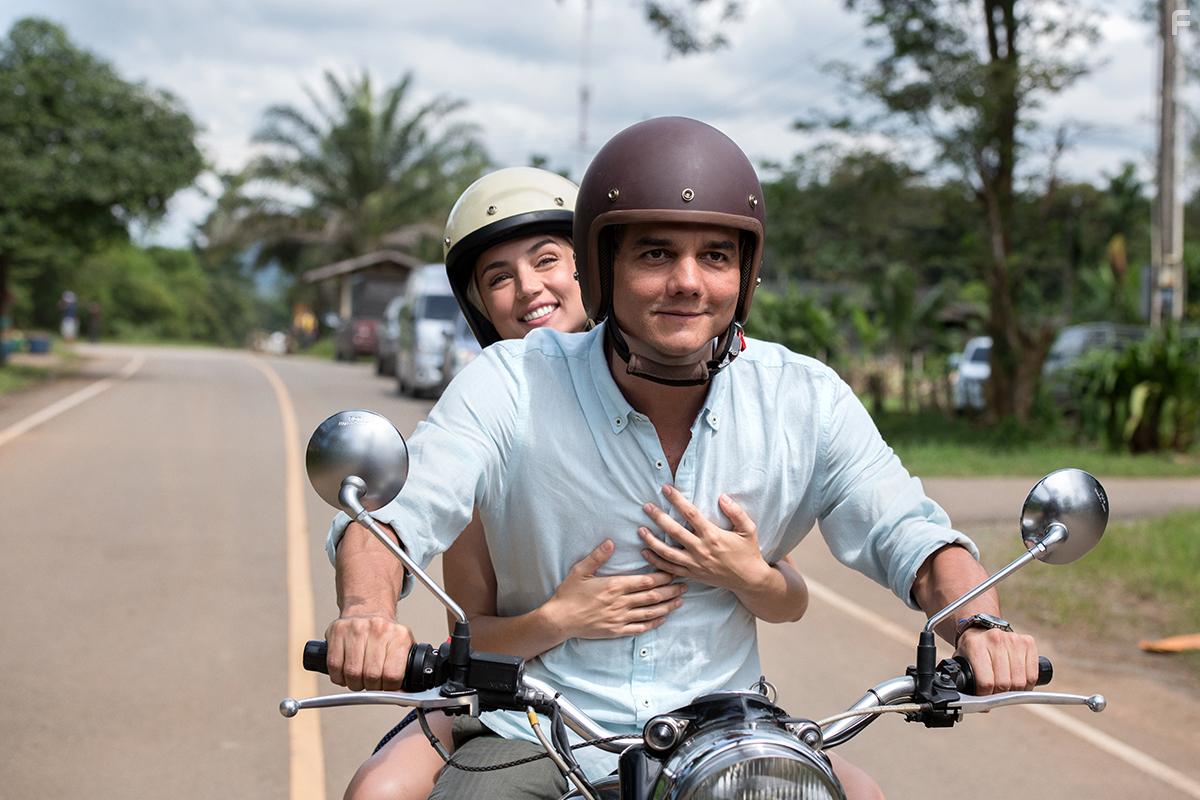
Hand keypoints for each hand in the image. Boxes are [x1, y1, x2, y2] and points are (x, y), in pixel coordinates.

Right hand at [324, 613, 413, 691]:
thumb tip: (402, 699)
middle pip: (371, 676)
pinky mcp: (338, 630)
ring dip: (354, 684)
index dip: (388, 688)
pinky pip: (334, 666)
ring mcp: (357, 628)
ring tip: (358, 679)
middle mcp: (379, 629)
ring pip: (352, 673)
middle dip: (370, 687)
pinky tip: (345, 673)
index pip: (393, 675)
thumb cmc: (385, 635)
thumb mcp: (403, 648)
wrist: (368, 610)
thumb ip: (404, 671)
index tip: (386, 687)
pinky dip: (338, 677)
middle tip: (371, 684)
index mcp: (399, 636)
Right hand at [544, 539, 686, 638]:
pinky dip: (654, 623)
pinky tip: (663, 618)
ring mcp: (620, 618)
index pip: (645, 581)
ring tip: (680, 601)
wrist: (560, 619)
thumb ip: (597, 556)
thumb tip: (611, 541)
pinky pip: (640, 628)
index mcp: (614, 585)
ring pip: (650, 612)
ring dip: (667, 606)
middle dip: (671, 590)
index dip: (663, 576)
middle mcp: (621, 602)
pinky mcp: (616, 631)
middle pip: (652, 596)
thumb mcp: (580, 570)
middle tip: (685, 585)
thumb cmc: (569, 593)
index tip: (674, 571)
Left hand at [638, 486, 770, 593]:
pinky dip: (656, 562)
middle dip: (658, 517)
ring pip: (667, 552)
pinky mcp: (692, 575)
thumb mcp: (748, 530)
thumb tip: (722, 497)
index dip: (677, 500)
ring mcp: (695, 564)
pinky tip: (645, 552)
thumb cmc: (748, 552)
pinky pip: (670, 569)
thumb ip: (736, 512)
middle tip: (646, 506)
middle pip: (674, 531)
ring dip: (652, 540)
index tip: (666, 489)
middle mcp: (701, 550)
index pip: (691, 514)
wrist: (749, 580)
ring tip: (640, 530)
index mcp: (713, 536)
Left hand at [955, 627, 1039, 692]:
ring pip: (1020, 681)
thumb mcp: (962, 662)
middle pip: (1004, 683)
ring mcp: (1013, 639)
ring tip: (1006, 688)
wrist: (981, 631)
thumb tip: (979, 706)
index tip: (984, 696)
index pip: (986, 682)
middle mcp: (995, 639)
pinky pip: (1033, 675)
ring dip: (1014, 691)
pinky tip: (1018, 681)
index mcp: (975, 645)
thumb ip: (965, 682)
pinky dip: (1027, 684)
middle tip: (995, 692)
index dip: (985, 695)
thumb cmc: (972, 649)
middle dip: (1000, 694)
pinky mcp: (1028, 642)